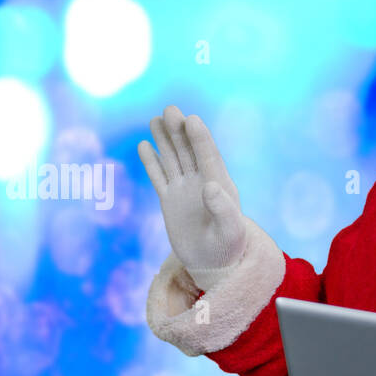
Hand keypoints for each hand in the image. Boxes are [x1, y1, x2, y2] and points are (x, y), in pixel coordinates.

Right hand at [138, 105, 246, 289]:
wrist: (214, 265)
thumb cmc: (229, 248)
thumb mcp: (231, 231)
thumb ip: (223, 209)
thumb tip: (209, 186)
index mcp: (220, 186)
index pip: (209, 157)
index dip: (201, 138)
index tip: (192, 120)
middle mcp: (202, 182)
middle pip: (189, 151)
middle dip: (180, 131)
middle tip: (170, 110)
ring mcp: (184, 190)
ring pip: (173, 159)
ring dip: (165, 139)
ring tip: (156, 119)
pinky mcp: (169, 201)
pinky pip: (158, 177)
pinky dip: (151, 162)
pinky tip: (144, 145)